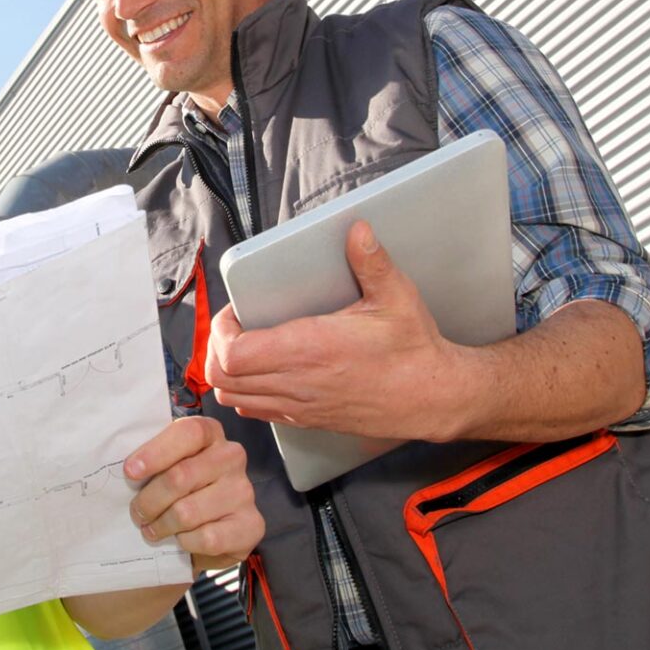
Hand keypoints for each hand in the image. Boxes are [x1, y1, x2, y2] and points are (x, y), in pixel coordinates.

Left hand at [124, 416, 263, 570]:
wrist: (209, 534)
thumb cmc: (179, 493)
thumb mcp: (166, 468)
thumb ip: (151, 461)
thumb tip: (125, 471)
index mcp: (210, 433)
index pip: (188, 433)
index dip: (156, 452)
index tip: (129, 472)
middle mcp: (232, 456)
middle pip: (181, 476)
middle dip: (149, 500)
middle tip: (137, 513)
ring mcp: (244, 491)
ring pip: (188, 511)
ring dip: (162, 525)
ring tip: (151, 529)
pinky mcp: (251, 525)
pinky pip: (207, 537)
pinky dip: (185, 542)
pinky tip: (181, 540)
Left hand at [210, 220, 473, 441]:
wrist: (433, 397)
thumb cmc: (413, 349)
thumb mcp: (396, 296)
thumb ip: (372, 261)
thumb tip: (357, 229)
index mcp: (310, 349)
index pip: (233, 354)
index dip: (221, 331)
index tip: (236, 310)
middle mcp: (298, 382)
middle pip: (222, 378)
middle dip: (216, 348)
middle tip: (235, 325)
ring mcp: (301, 405)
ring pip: (235, 399)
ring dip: (228, 373)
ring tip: (244, 347)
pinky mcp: (309, 419)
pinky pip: (258, 412)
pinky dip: (247, 393)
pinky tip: (263, 371)